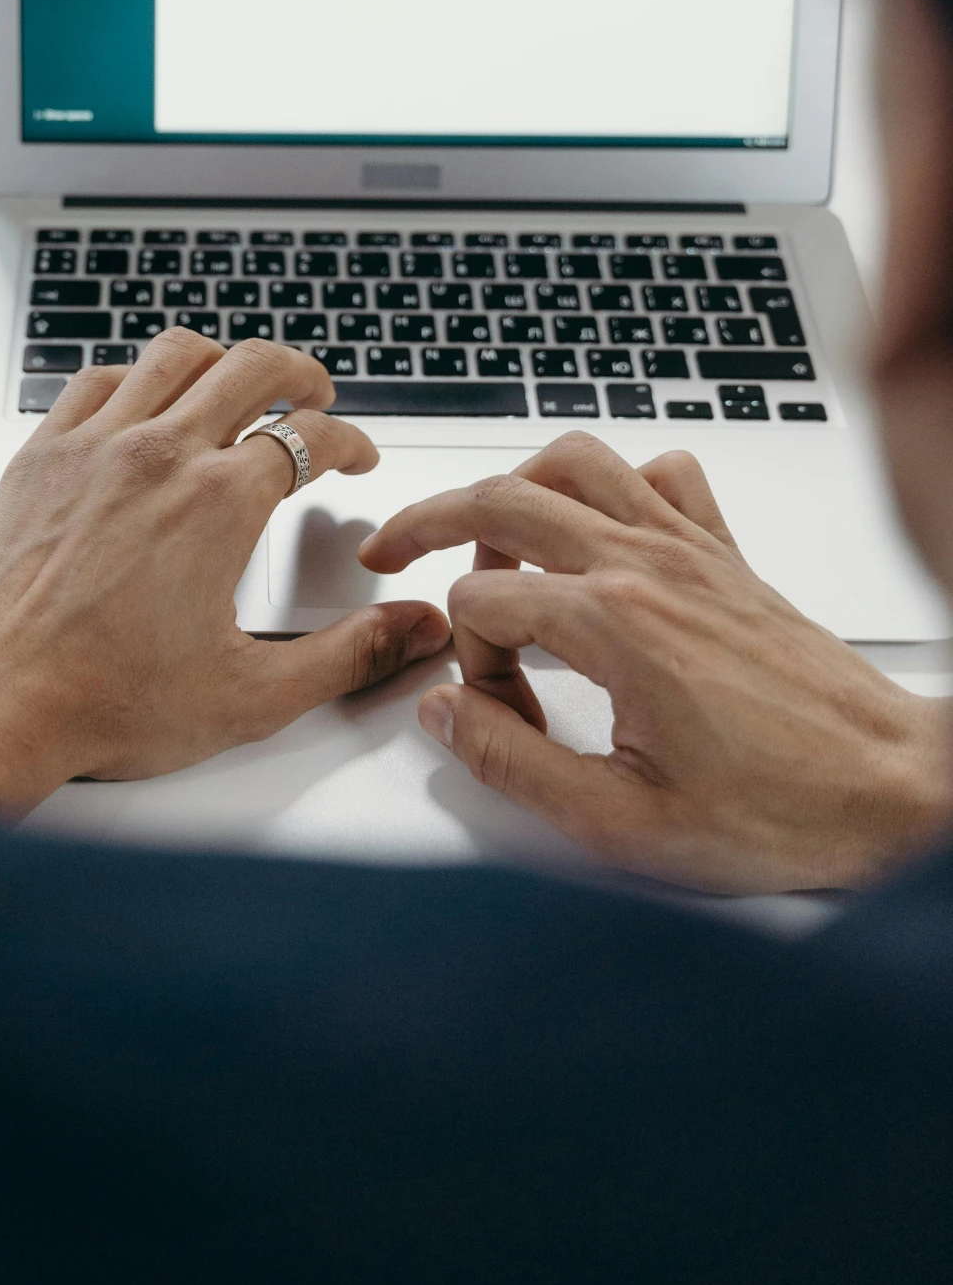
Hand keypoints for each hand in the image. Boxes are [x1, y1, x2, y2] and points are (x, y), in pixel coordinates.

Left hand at [0, 330, 449, 814]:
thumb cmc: (106, 702)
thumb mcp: (252, 696)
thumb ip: (347, 657)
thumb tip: (412, 633)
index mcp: (219, 503)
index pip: (310, 437)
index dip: (350, 440)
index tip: (355, 456)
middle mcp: (159, 455)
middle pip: (250, 367)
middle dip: (298, 373)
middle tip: (313, 394)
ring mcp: (94, 447)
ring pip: (171, 356)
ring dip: (218, 361)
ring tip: (235, 381)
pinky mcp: (39, 456)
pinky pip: (95, 381)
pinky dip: (133, 378)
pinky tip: (142, 401)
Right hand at [360, 431, 952, 893]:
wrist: (892, 791)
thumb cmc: (782, 810)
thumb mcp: (621, 824)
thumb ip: (513, 764)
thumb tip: (446, 714)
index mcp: (616, 625)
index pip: (481, 603)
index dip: (466, 664)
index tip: (498, 716)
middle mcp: (649, 566)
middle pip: (503, 498)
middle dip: (430, 522)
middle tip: (393, 553)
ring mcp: (691, 550)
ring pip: (576, 460)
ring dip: (515, 485)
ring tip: (486, 532)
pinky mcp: (726, 556)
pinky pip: (662, 474)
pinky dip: (616, 481)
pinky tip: (599, 528)